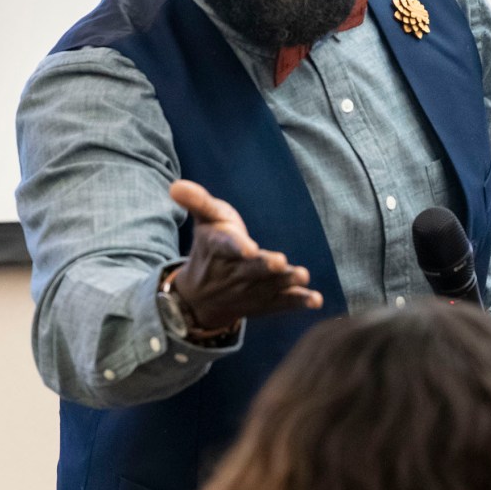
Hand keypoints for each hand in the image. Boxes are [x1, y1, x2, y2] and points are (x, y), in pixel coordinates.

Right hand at [168, 180, 323, 329]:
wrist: (201, 297)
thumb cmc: (209, 248)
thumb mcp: (203, 221)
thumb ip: (197, 201)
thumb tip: (175, 186)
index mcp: (217, 248)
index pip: (226, 247)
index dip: (237, 247)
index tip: (248, 248)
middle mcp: (234, 273)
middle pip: (250, 270)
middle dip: (264, 266)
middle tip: (279, 261)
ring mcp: (251, 290)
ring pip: (269, 287)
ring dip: (286, 282)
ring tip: (302, 275)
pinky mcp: (266, 302)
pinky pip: (282, 303)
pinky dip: (298, 302)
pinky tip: (315, 300)